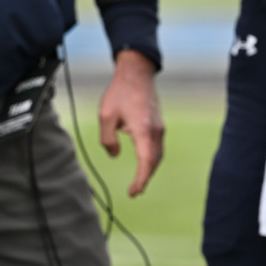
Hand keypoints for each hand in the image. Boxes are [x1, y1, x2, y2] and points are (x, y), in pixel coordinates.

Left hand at [99, 49, 163, 196]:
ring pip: (158, 154)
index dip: (141, 179)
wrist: (137, 74)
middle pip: (155, 161)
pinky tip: (144, 162)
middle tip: (135, 191)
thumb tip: (115, 154)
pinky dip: (151, 158)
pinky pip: (157, 146)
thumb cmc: (120, 93)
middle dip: (146, 178)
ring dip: (149, 169)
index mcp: (143, 129)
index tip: (133, 191)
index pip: (146, 161)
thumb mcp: (106, 116)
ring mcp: (159, 127)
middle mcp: (155, 130)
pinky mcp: (158, 124)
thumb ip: (108, 139)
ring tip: (139, 182)